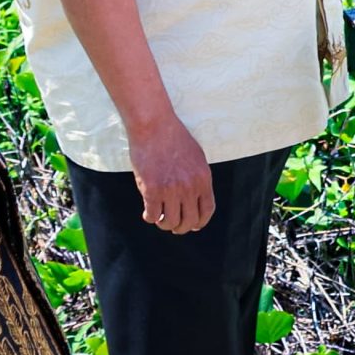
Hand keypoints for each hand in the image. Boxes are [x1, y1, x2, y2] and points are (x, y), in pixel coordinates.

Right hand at [128, 115, 214, 233]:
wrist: (154, 126)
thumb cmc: (174, 139)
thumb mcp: (196, 157)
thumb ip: (197, 178)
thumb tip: (196, 198)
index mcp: (203, 179)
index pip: (207, 210)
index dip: (200, 222)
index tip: (194, 225)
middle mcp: (189, 187)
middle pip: (189, 221)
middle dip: (180, 227)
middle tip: (172, 225)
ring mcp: (171, 190)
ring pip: (169, 222)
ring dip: (163, 223)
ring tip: (159, 217)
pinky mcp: (151, 190)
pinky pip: (152, 215)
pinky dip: (149, 217)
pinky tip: (147, 212)